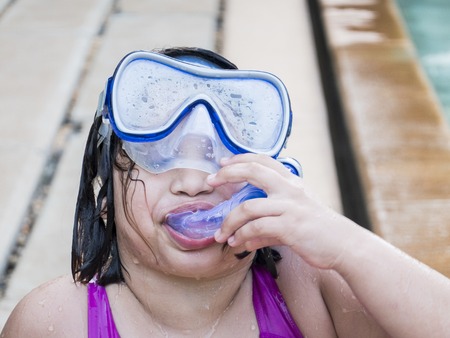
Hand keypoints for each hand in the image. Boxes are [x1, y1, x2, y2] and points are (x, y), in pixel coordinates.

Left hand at [209, 154, 357, 269]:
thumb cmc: (318, 228)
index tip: (222, 163)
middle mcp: (290, 189)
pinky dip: (243, 237)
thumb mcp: (296, 212)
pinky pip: (256, 230)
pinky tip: (239, 244)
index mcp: (291, 181)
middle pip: (253, 171)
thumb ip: (270, 218)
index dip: (240, 158)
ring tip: (220, 234)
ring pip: (247, 208)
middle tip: (210, 181)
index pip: (262, 160)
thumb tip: (246, 235)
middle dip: (228, 173)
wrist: (343, 244)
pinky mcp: (290, 227)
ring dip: (229, 222)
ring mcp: (290, 207)